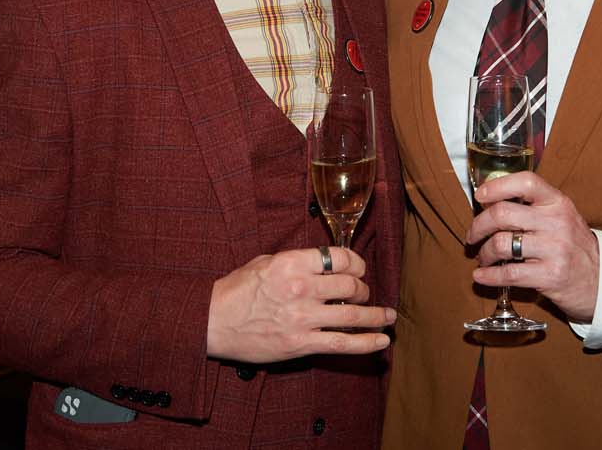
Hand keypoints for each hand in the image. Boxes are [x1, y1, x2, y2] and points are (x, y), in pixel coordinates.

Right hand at [206, 247, 395, 363]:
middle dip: (363, 290)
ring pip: (353, 315)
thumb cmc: (237, 290)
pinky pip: (342, 343)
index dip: (356, 263)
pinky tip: (382, 341)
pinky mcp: (301, 343)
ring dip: (376, 316)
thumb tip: (323, 262)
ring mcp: (303, 317)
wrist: (213, 322)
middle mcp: (301, 288)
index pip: (340, 258)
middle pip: (351, 286)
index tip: (358, 270)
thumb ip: (296, 261)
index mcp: (293, 263)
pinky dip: (367, 343)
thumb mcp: (266, 262)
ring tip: (388, 316)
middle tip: (362, 294)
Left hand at [466, 171, 599, 320]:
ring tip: (483, 257)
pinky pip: (509, 273)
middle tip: (473, 235)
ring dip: (484, 253)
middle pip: (502, 214)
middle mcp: (557, 222)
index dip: (497, 186)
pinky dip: (488, 276)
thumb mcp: (562, 217)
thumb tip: (490, 204)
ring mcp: (554, 249)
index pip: (526, 182)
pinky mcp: (550, 275)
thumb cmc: (574, 247)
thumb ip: (534, 208)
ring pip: (501, 244)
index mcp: (558, 203)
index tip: (481, 196)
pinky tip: (481, 276)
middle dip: (478, 225)